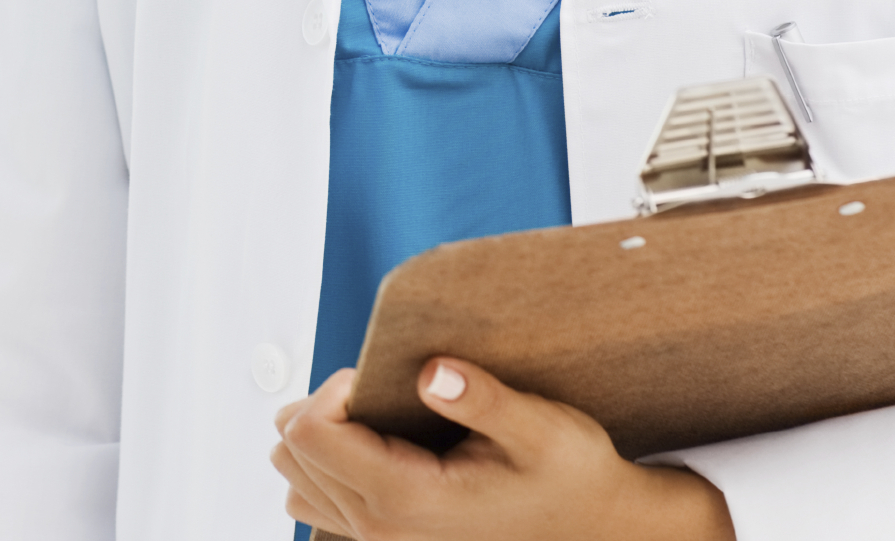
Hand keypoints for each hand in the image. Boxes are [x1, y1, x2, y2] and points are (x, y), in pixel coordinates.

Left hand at [272, 359, 733, 540]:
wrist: (601, 531)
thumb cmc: (573, 477)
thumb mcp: (544, 430)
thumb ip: (484, 399)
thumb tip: (430, 371)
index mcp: (407, 498)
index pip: (310, 432)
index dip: (333, 389)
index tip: (380, 378)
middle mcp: (382, 530)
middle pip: (292, 452)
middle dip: (324, 407)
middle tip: (383, 394)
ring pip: (296, 479)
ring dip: (322, 439)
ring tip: (379, 420)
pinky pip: (319, 503)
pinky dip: (329, 470)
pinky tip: (378, 450)